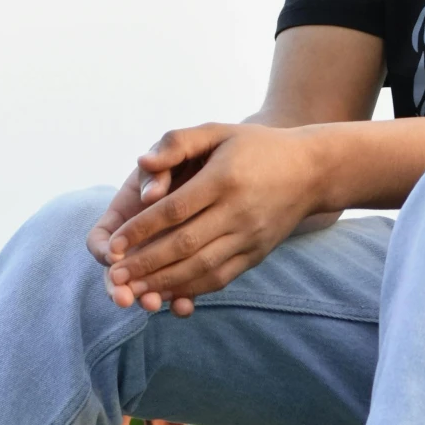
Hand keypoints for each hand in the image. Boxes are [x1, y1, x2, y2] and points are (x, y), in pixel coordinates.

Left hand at [89, 121, 328, 312]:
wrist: (312, 171)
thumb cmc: (256, 146)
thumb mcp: (218, 131)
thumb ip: (177, 142)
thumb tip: (141, 163)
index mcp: (224, 179)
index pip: (174, 210)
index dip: (140, 230)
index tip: (113, 246)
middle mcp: (238, 212)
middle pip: (184, 245)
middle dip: (145, 265)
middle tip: (114, 278)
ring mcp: (250, 236)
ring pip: (201, 268)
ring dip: (163, 283)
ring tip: (133, 292)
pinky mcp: (257, 254)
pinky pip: (220, 277)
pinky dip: (191, 289)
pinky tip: (166, 294)